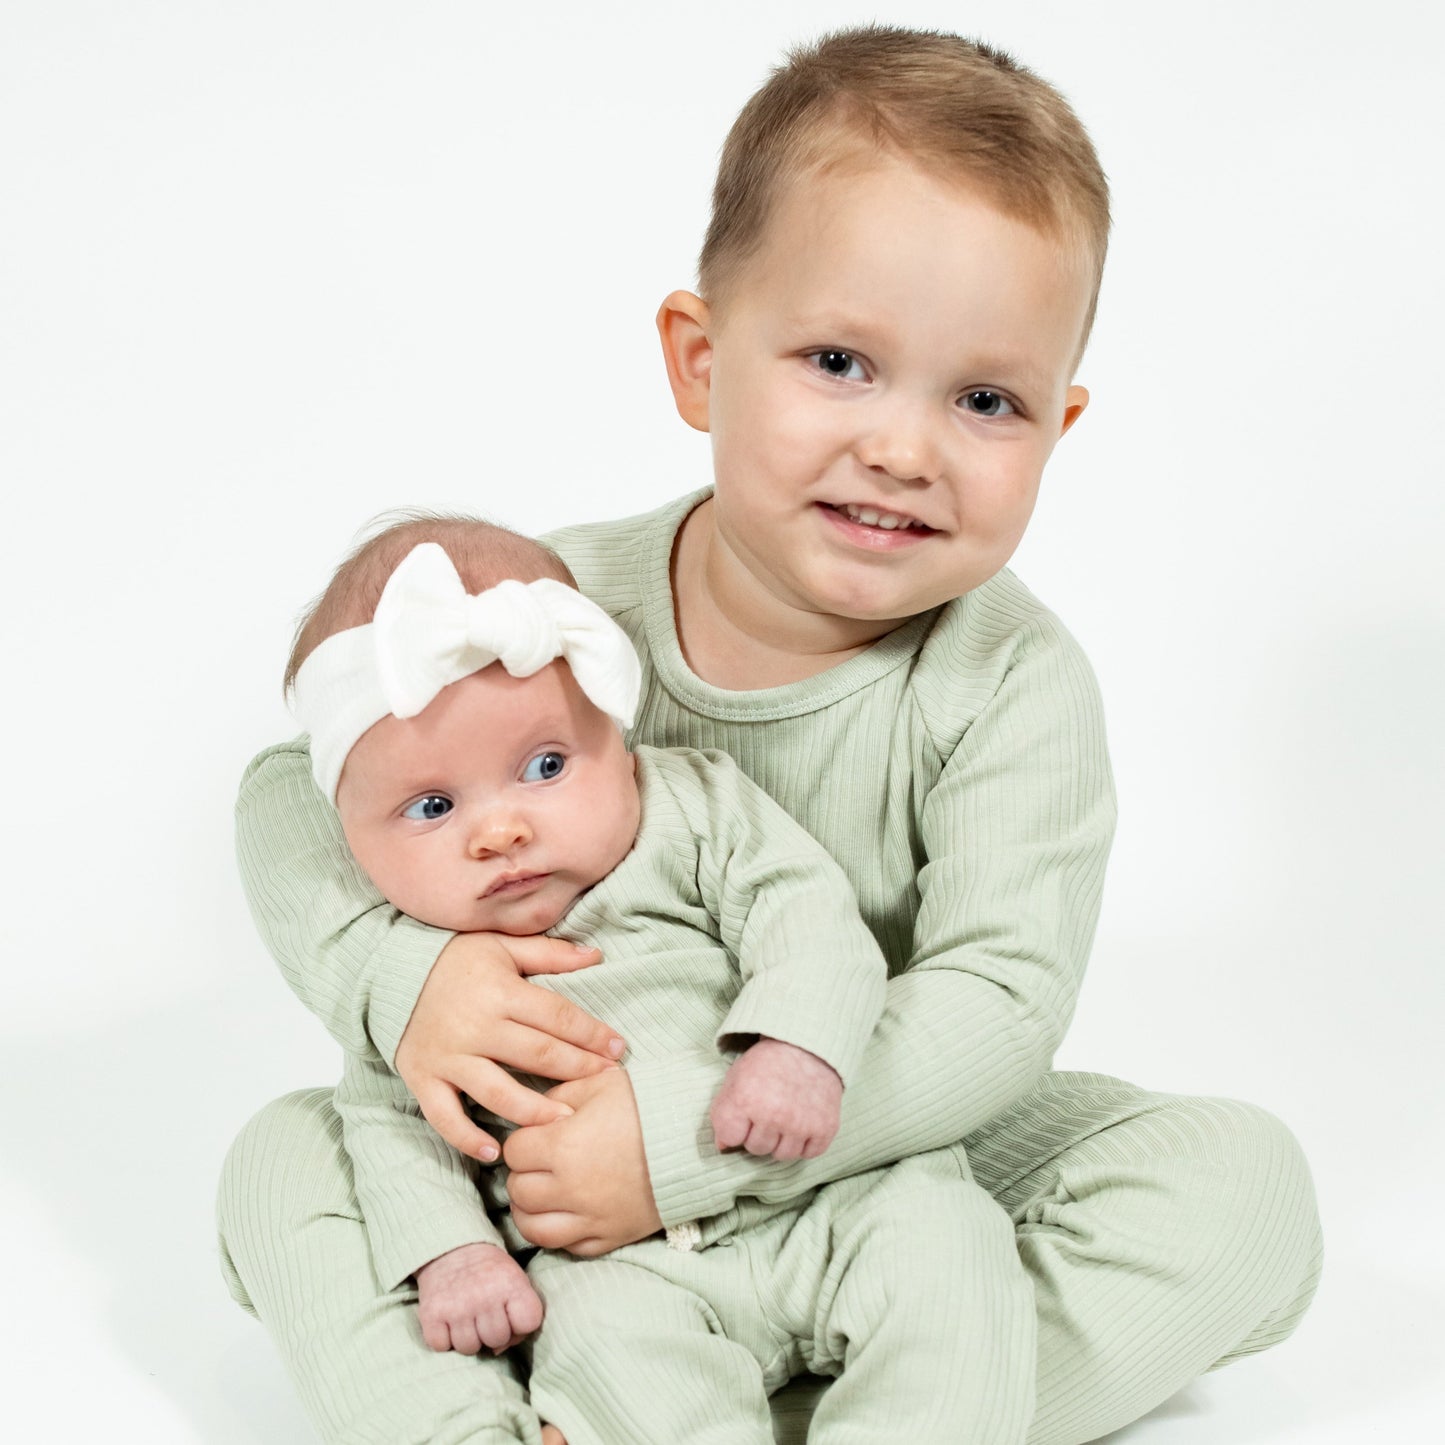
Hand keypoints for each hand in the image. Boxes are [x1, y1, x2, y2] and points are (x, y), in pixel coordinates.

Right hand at [396, 932, 624, 1161]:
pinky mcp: (423, 1079)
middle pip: (536, 1055)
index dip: (592, 1034)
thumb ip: (549, 953)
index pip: (557, 1017)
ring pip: (498, 1093)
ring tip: (565, 1122)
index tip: (618, 1049)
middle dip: (577, 1070)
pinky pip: (446, 1116)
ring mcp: (448, 1057)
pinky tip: (495, 1152)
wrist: (391, 972)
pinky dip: (467, 1138)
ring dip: (534, 1111)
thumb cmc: (454, 959)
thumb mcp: (502, 945)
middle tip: (608, 1082)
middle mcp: (475, 1027)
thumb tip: (596, 954)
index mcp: (499, 992)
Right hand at [415, 1242, 542, 1354]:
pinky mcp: (431, 1314)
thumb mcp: (514, 1279)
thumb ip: (520, 1314)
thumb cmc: (489, 1272)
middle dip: (492, 1332)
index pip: (529, 1323)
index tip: (510, 1312)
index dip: (520, 1324)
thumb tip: (498, 1352)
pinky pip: (442, 1347)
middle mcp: (485, 1296)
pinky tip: (448, 1319)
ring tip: (466, 1315)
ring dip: (468, 1337)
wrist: (451, 1248)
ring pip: (469, 1348)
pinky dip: (443, 1338)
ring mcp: (457, 1307)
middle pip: (497, 1340)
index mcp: (511, 1283)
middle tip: (484, 1313)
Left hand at [503, 1069, 661, 1256]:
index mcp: (563, 1146)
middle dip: (524, 1173)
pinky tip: (568, 1213)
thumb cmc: (647, 1105)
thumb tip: (538, 1111)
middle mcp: (571, 1188)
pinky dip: (560, 1233)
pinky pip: (567, 1247)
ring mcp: (591, 1218)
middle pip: (518, 1191)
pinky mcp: (611, 1237)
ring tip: (544, 1193)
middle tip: (540, 1163)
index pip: (514, 1151)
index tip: (538, 1136)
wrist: (695, 1139)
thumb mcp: (600, 1083)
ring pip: (533, 1228)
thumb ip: (559, 1094)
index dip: (523, 1140)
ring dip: (531, 1210)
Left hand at [710, 1038, 841, 1160]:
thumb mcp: (736, 1078)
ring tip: (784, 1116)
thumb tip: (723, 1147)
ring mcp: (801, 1124)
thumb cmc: (767, 1063)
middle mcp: (773, 1115)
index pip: (730, 1138)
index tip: (743, 1115)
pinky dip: (805, 1143)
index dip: (734, 1128)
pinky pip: (808, 1154)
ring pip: (782, 1155)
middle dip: (758, 1133)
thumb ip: (723, 1113)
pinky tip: (803, 1122)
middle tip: (767, 1111)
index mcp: (746, 1099)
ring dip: (781, 1141)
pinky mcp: (825, 1128)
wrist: (808, 1046)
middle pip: (756, 1149)